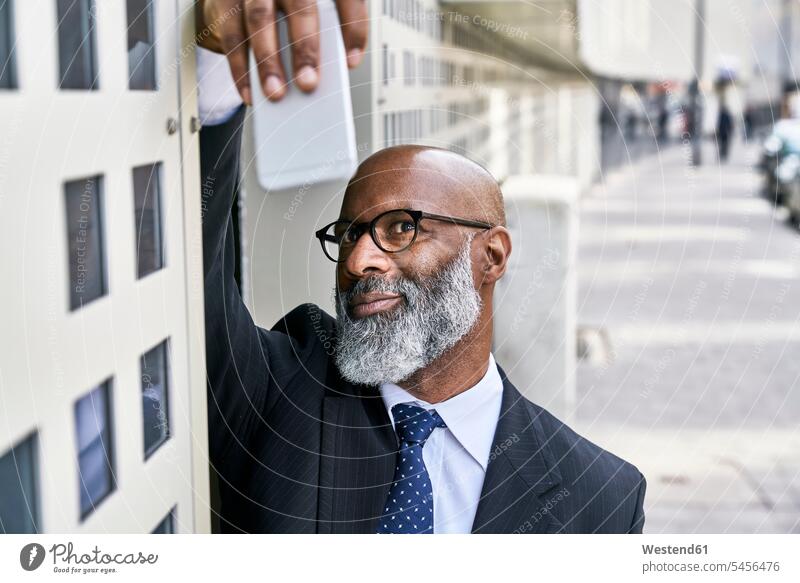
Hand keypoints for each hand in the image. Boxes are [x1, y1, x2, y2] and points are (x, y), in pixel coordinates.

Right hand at [196, 0, 367, 103]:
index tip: (352, 62)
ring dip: (268, 61)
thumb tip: (347, 62)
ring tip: (276, 93)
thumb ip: (337, 29)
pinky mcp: (226, 1)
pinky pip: (231, 35)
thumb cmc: (294, 6)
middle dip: (305, 48)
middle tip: (308, 83)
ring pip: (260, 19)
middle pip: (300, 6)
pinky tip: (251, 93)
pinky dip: (240, 68)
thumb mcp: (320, 9)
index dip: (352, 27)